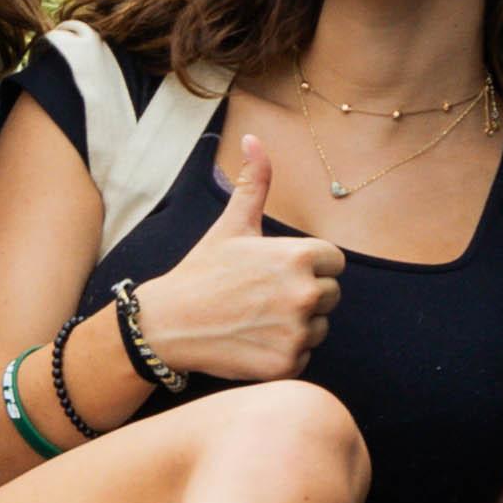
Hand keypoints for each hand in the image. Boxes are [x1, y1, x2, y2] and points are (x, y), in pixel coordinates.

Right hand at [117, 107, 344, 387]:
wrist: (168, 324)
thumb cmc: (202, 271)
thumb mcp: (231, 225)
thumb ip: (254, 183)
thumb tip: (254, 138)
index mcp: (299, 256)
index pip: (334, 263)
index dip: (308, 267)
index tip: (274, 273)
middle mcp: (304, 294)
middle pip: (331, 296)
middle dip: (303, 296)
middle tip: (261, 297)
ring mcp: (296, 332)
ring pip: (319, 328)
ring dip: (295, 326)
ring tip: (256, 318)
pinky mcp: (287, 364)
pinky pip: (304, 357)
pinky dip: (283, 353)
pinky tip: (253, 341)